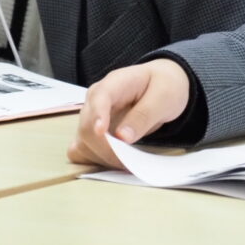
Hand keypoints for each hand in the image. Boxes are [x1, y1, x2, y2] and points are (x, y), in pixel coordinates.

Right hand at [67, 59, 190, 168]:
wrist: (162, 85)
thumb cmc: (164, 86)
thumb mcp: (164, 96)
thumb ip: (144, 115)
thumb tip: (123, 137)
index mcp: (116, 82)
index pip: (100, 96)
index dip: (98, 115)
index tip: (101, 132)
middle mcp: (96, 98)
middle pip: (87, 125)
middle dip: (106, 148)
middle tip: (130, 161)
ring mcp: (91, 114)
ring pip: (82, 141)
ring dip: (101, 157)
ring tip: (127, 162)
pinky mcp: (91, 131)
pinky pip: (81, 149)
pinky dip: (94, 159)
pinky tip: (114, 162)